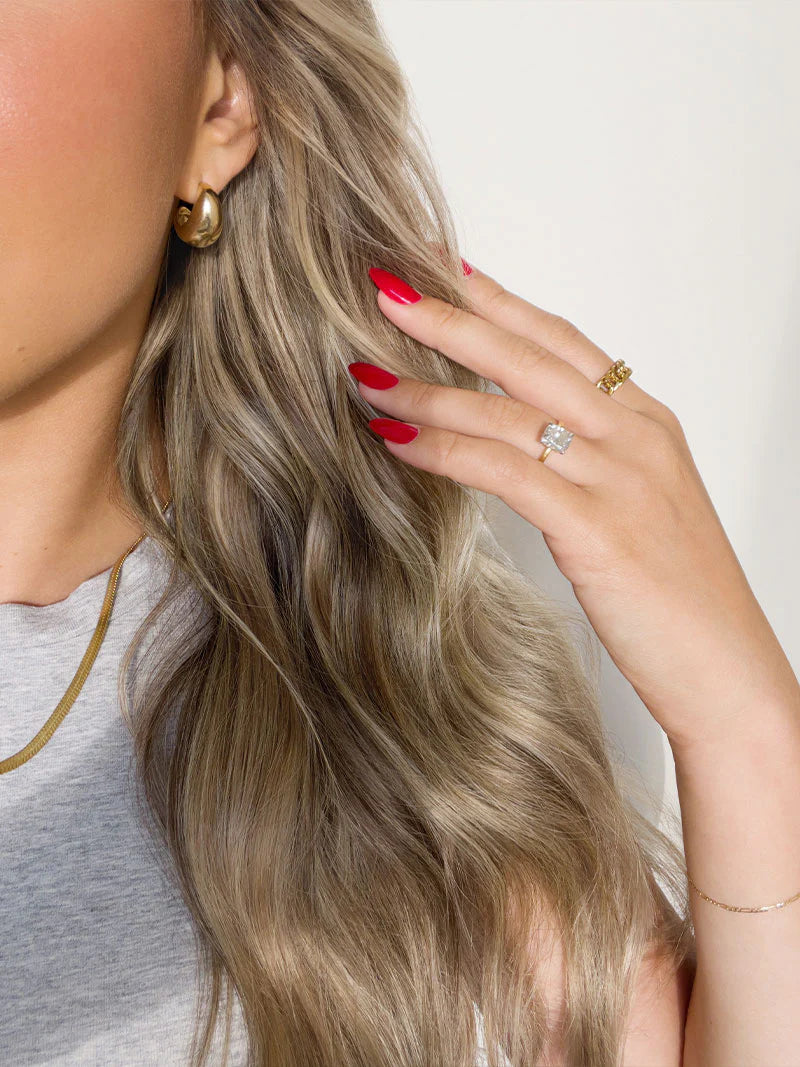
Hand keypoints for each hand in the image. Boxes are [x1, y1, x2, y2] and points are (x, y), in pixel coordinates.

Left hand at [348, 261, 797, 748]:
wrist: (726, 670)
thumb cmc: (678, 596)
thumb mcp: (637, 505)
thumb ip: (586, 462)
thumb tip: (514, 440)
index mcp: (646, 421)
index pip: (560, 339)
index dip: (496, 300)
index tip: (441, 270)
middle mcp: (635, 435)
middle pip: (527, 355)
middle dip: (449, 318)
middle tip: (384, 289)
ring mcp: (620, 477)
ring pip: (506, 410)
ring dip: (427, 390)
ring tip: (367, 376)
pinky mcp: (599, 528)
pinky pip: (505, 471)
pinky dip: (443, 451)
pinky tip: (397, 441)